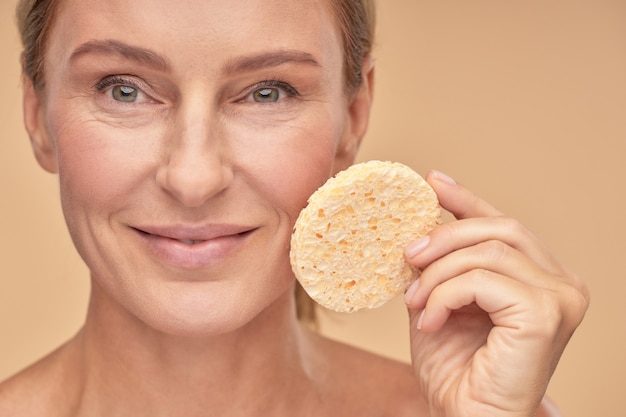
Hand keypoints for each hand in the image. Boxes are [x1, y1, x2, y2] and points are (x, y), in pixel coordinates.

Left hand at [404, 171, 588, 416]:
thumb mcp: (444, 299)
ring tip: (415, 301)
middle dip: (444, 236)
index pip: (504, 225)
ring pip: (486, 252)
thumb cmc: (457, 367)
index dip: (468, 199)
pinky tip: (429, 320)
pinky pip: (480, 280)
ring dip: (437, 273)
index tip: (433, 181)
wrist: (466, 416)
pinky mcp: (545, 314)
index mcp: (542, 277)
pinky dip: (444, 294)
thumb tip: (424, 222)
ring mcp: (559, 297)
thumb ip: (444, 263)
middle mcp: (561, 283)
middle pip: (499, 228)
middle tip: (408, 255)